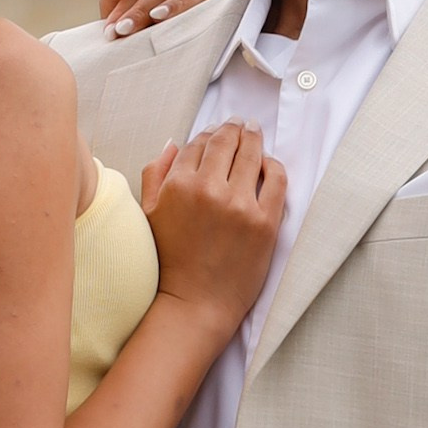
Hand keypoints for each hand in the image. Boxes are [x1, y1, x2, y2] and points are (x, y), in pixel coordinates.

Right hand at [138, 122, 285, 332]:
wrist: (196, 303)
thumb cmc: (171, 261)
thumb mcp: (150, 214)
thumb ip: (155, 174)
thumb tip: (174, 144)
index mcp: (178, 186)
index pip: (197, 144)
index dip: (208, 134)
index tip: (216, 132)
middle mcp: (209, 190)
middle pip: (226, 142)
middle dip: (234, 128)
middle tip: (241, 124)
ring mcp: (240, 205)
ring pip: (252, 154)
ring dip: (254, 138)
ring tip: (254, 133)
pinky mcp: (265, 222)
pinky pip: (277, 180)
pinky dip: (274, 166)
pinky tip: (269, 165)